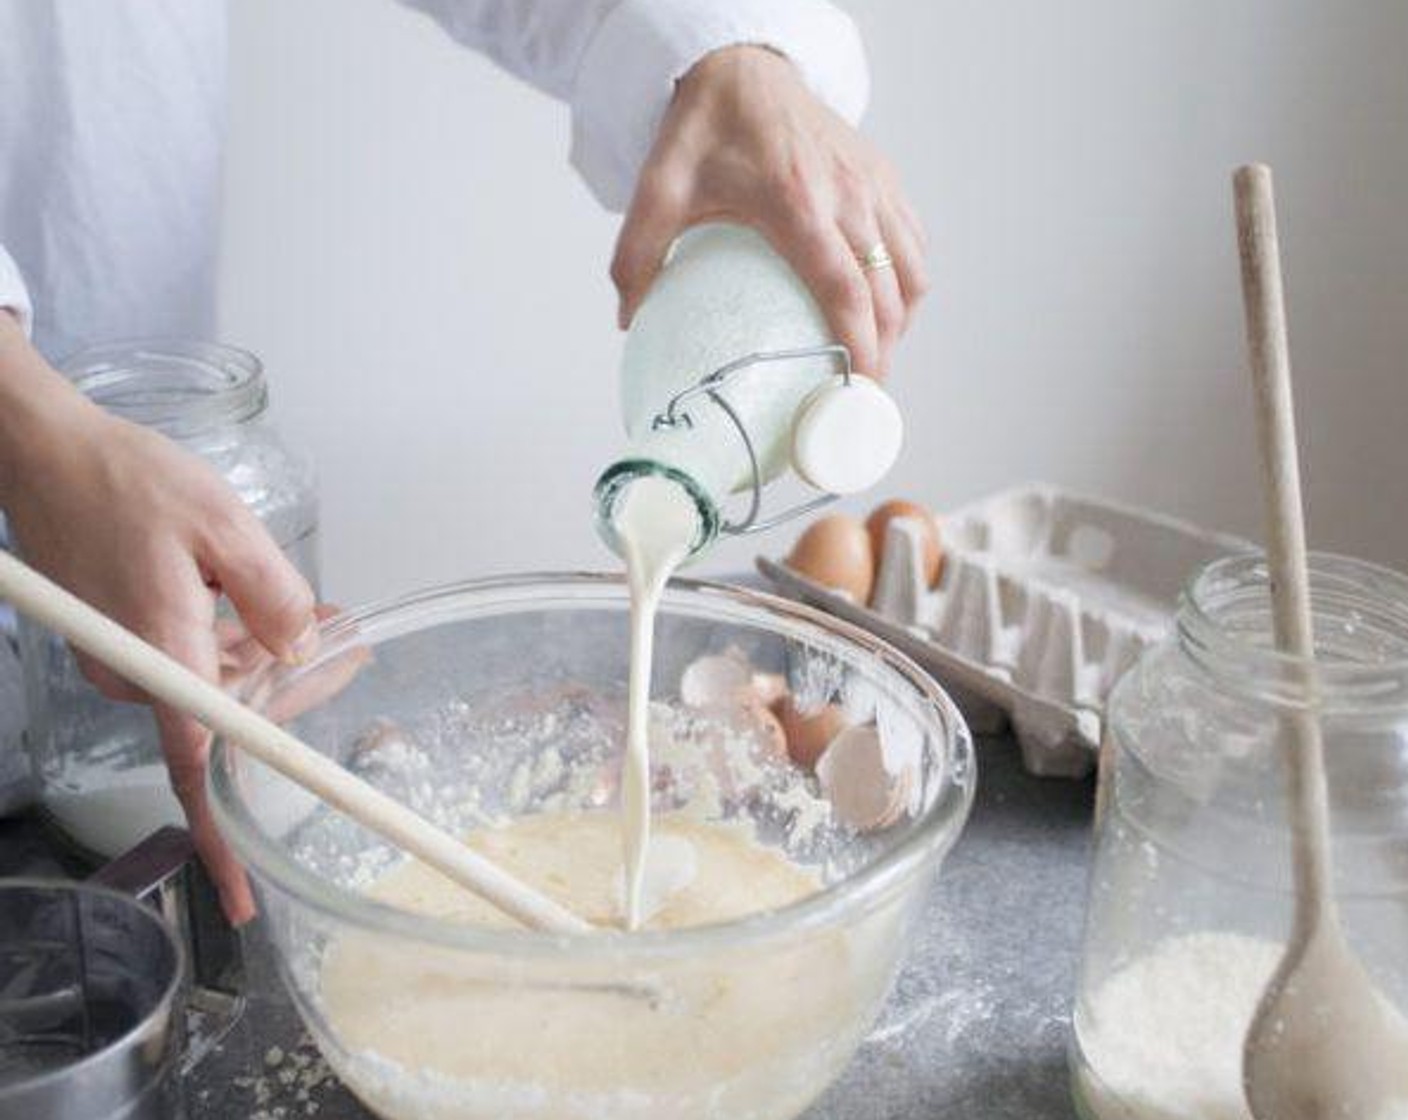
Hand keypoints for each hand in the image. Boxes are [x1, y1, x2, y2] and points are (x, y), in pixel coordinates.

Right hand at [0, 320, 316, 922]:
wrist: (46, 449)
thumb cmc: (128, 479)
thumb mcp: (224, 525)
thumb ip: (273, 595)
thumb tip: (303, 648)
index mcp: (158, 652)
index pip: (197, 766)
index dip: (222, 837)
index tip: (245, 895)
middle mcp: (135, 671)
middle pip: (225, 719)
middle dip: (289, 696)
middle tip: (348, 651)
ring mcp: (123, 657)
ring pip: (213, 686)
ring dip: (269, 664)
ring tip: (328, 622)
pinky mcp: (121, 636)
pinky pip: (188, 661)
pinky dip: (235, 645)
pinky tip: (271, 616)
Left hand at [612, 45, 927, 377]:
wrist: (741, 66)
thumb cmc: (705, 128)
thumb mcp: (658, 189)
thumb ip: (636, 255)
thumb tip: (630, 319)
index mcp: (798, 206)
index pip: (847, 291)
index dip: (862, 347)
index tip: (859, 388)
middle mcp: (848, 196)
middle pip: (890, 293)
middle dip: (885, 349)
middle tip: (860, 391)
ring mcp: (872, 185)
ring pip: (911, 270)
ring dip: (901, 319)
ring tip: (873, 352)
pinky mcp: (882, 175)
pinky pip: (912, 241)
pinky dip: (906, 281)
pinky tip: (883, 302)